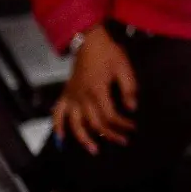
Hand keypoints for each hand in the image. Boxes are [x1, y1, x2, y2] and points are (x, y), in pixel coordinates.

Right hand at [52, 25, 137, 153]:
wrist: (89, 41)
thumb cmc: (109, 53)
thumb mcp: (124, 67)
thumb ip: (129, 88)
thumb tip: (132, 108)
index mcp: (98, 91)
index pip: (110, 115)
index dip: (122, 124)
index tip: (133, 127)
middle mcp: (82, 97)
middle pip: (95, 123)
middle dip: (110, 134)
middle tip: (123, 141)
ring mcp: (72, 97)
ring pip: (75, 124)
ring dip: (84, 139)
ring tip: (94, 150)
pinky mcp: (65, 94)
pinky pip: (57, 113)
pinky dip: (57, 126)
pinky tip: (61, 138)